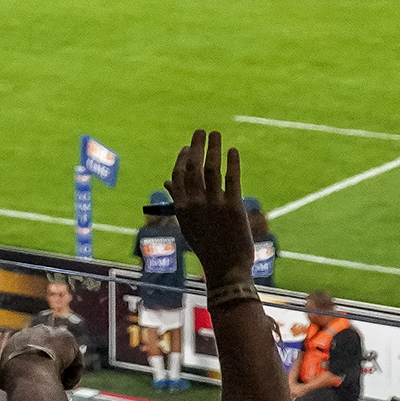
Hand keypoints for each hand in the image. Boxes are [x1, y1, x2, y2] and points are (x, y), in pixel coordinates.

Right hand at [170, 130, 254, 281]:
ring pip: (211, 169)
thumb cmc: (206, 246)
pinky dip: (232, 163)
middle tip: (201, 131)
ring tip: (216, 135)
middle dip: (196, 146)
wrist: (226, 269)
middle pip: (193, 167)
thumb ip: (178, 200)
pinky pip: (232, 180)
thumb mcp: (187, 223)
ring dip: (213, 148)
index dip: (183, 158)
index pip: (178, 175)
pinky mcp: (233, 208)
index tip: (188, 146)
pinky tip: (233, 151)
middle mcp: (195, 204)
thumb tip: (166, 181)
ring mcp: (214, 205)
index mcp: (182, 208)